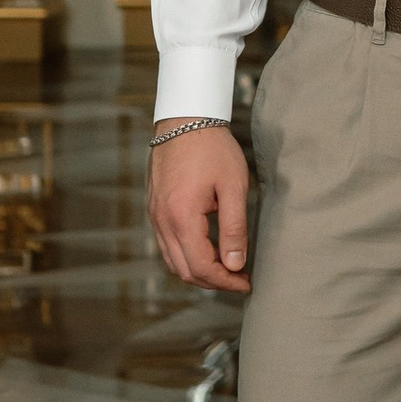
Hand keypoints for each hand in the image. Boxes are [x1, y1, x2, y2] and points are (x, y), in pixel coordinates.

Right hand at [150, 126, 250, 294]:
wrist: (185, 119)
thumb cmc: (213, 148)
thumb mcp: (233, 187)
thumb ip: (234, 229)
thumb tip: (235, 264)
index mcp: (181, 217)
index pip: (201, 267)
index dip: (225, 281)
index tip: (246, 282)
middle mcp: (162, 221)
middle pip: (184, 270)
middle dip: (213, 281)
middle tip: (239, 279)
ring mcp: (154, 215)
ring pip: (173, 261)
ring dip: (199, 271)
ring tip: (226, 268)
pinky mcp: (154, 208)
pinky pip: (167, 245)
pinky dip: (186, 255)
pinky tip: (208, 250)